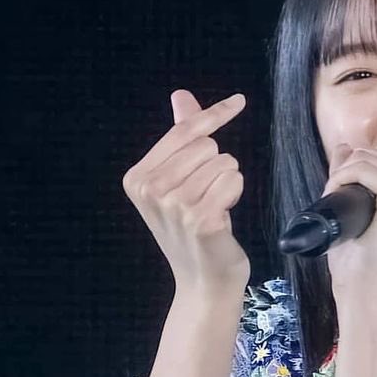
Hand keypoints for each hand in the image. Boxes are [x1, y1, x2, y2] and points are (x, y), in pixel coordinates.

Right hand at [122, 89, 251, 292]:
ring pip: (224, 161)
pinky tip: (223, 216)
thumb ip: (181, 138)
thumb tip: (181, 96)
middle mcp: (150, 190)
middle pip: (206, 145)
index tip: (240, 101)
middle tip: (207, 196)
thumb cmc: (193, 228)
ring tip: (214, 207)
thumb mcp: (179, 181)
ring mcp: (174, 205)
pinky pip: (234, 180)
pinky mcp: (201, 219)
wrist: (203, 281)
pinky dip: (235, 193)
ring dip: (227, 182)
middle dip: (217, 166)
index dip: (214, 114)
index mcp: (137, 177)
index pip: (183, 132)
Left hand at [321, 140, 376, 299]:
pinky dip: (342, 177)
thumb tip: (344, 146)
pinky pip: (364, 168)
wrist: (365, 290)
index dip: (358, 164)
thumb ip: (354, 174)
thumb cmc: (362, 256)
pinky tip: (335, 195)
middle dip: (348, 168)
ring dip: (342, 173)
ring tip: (335, 197)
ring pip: (368, 157)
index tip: (342, 189)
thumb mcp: (359, 205)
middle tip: (334, 195)